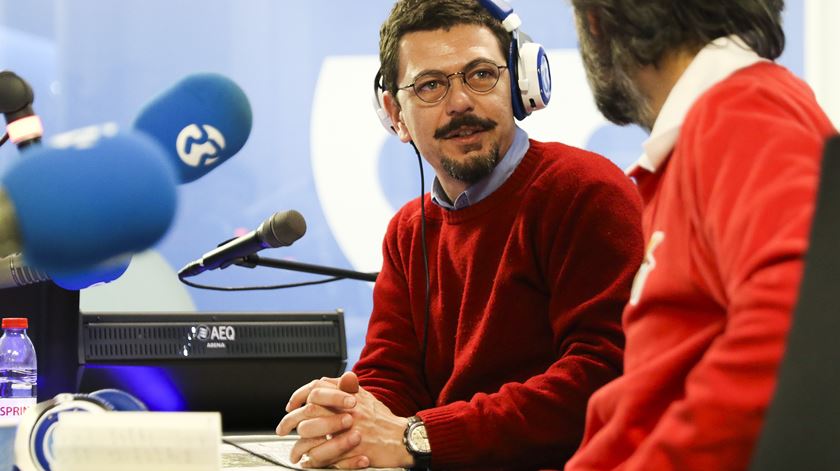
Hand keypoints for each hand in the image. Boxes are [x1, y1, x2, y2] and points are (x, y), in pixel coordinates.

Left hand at [277, 372, 414, 468]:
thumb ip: (348, 388)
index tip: (291, 405)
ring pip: (313, 435)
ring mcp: (348, 431)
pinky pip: (324, 456)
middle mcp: (346, 411)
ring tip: (294, 451)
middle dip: (290, 421)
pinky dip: (313, 460)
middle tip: (282, 428)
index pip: (317, 389)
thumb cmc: (384, 420)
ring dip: (299, 444)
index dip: (299, 395)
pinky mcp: (351, 451)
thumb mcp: (366, 398)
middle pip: (309, 412)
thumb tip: (335, 378)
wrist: (403, 438)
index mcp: (348, 397)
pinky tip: (307, 461)